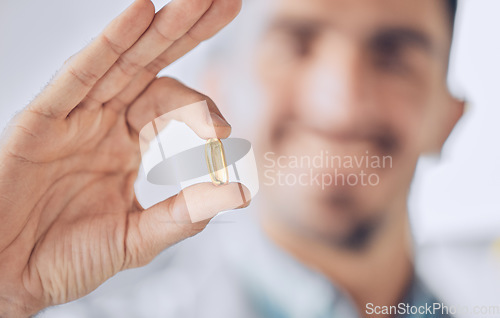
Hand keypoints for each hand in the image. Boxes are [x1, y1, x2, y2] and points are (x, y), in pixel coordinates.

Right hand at [0, 0, 244, 315]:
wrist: (8, 279)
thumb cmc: (65, 259)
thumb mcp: (136, 238)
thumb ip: (184, 215)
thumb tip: (240, 193)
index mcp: (124, 144)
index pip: (170, 106)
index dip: (199, 109)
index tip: (224, 131)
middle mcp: (101, 122)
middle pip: (150, 66)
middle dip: (187, 34)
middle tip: (224, 3)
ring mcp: (72, 118)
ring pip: (119, 61)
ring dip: (156, 28)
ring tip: (193, 0)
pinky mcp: (41, 121)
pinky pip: (78, 75)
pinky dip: (109, 44)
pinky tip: (141, 12)